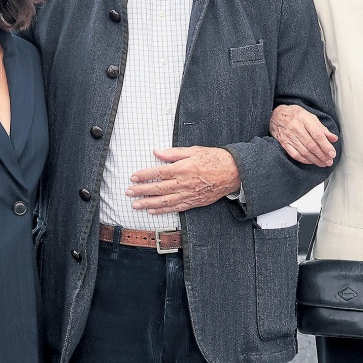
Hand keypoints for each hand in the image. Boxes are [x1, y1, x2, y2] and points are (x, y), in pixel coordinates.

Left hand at [127, 146, 241, 213]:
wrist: (233, 172)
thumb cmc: (214, 159)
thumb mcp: (193, 150)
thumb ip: (173, 153)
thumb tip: (156, 152)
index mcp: (182, 168)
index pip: (157, 172)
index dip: (143, 175)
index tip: (133, 177)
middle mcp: (183, 183)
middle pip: (157, 188)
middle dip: (141, 191)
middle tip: (129, 192)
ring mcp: (188, 194)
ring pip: (164, 201)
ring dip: (148, 204)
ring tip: (136, 205)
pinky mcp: (194, 202)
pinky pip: (175, 208)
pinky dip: (163, 210)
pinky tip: (153, 211)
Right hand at [269, 104, 337, 167]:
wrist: (275, 115)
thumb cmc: (295, 115)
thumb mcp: (310, 116)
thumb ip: (322, 128)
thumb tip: (333, 138)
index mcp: (304, 119)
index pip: (317, 135)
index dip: (326, 146)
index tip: (332, 153)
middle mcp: (296, 128)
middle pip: (311, 145)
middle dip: (322, 155)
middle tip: (329, 161)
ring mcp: (288, 136)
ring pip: (304, 152)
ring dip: (315, 160)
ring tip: (323, 163)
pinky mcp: (284, 143)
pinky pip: (295, 155)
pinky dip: (304, 160)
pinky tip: (311, 161)